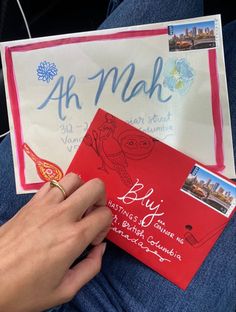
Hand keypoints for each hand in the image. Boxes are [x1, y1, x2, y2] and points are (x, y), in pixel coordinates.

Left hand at [0, 173, 111, 311]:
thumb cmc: (24, 291)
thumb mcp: (64, 290)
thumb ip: (91, 268)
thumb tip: (100, 248)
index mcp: (73, 238)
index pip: (105, 214)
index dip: (105, 225)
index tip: (94, 239)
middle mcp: (61, 215)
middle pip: (95, 187)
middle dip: (101, 199)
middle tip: (92, 215)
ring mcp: (44, 206)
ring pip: (74, 178)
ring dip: (81, 190)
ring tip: (76, 208)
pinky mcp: (30, 203)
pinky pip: (53, 184)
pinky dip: (62, 190)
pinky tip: (58, 207)